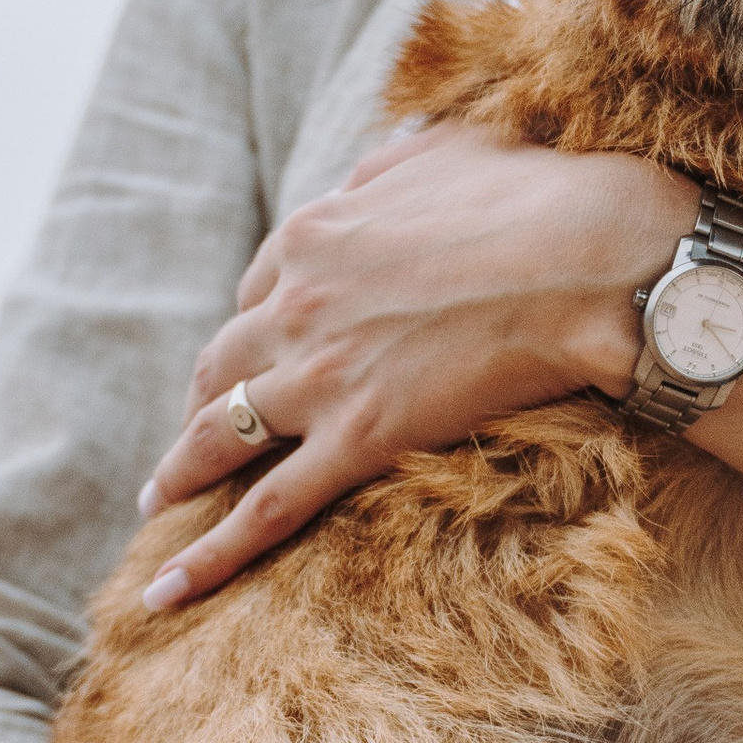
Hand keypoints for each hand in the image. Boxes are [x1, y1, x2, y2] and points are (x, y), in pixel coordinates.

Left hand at [135, 126, 691, 607]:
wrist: (586, 258)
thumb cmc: (532, 198)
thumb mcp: (442, 153)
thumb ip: (390, 165)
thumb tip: (379, 161)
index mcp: (313, 236)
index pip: (257, 290)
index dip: (254, 324)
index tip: (257, 347)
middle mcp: (295, 306)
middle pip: (221, 363)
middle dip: (201, 397)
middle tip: (190, 429)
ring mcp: (318, 378)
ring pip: (219, 435)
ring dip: (179, 471)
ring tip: (156, 499)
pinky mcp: (355, 441)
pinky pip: (264, 508)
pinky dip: (209, 552)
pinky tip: (166, 589)